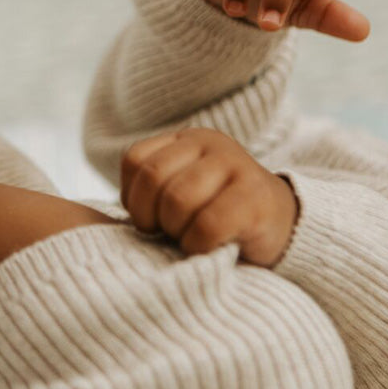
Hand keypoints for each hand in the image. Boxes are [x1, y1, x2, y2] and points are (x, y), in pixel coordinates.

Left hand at [121, 129, 298, 266]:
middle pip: (153, 178)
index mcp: (186, 139)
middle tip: (169, 235)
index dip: (133, 198)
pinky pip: (207, 225)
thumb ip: (153, 192)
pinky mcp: (256, 197)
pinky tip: (210, 248)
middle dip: (153, 217)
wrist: (285, 229)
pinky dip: (199, 246)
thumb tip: (103, 218)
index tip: (149, 222)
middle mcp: (210, 143)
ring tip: (192, 239)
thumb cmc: (218, 219)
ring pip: (177, 200)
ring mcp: (237, 165)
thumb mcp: (183, 194)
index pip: (135, 161)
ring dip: (178, 232)